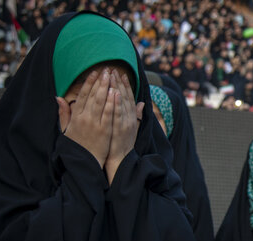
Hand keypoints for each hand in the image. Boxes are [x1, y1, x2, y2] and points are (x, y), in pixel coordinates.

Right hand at [56, 69, 113, 167]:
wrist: (84, 162)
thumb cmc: (77, 145)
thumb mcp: (66, 129)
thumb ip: (63, 112)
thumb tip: (58, 97)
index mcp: (76, 116)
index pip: (83, 95)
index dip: (89, 83)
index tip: (94, 72)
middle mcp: (84, 118)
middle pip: (93, 96)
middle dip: (100, 81)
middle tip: (105, 70)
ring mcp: (95, 124)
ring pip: (100, 102)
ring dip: (106, 88)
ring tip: (111, 76)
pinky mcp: (104, 131)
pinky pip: (108, 114)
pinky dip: (111, 103)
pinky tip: (115, 93)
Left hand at [104, 70, 143, 184]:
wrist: (120, 159)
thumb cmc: (123, 144)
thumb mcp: (133, 128)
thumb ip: (137, 115)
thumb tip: (142, 103)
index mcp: (132, 117)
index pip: (129, 98)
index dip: (126, 85)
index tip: (121, 73)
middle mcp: (129, 118)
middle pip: (124, 97)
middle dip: (118, 82)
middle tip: (112, 69)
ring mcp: (124, 123)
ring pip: (120, 102)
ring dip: (116, 88)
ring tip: (110, 75)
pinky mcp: (117, 129)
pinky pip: (116, 114)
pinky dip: (115, 103)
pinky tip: (113, 92)